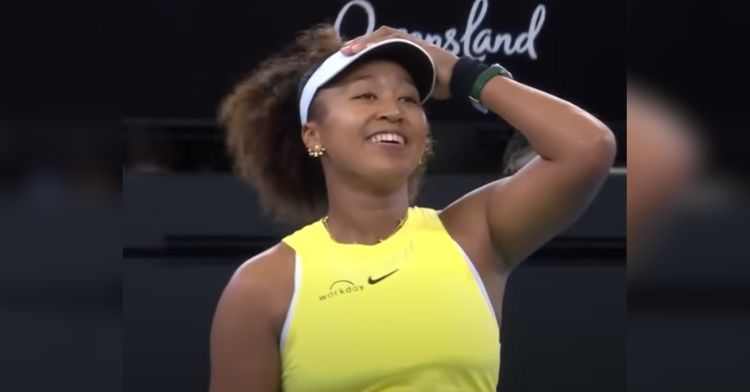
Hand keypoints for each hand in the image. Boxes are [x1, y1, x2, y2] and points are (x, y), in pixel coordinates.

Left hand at [341, 26, 457, 99]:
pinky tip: (363, 49)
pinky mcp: (413, 41)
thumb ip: (402, 88)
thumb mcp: (415, 86)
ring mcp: (410, 41)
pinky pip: (391, 38)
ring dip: (364, 42)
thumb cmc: (439, 84)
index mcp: (404, 53)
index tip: (349, 60)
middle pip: (377, 38)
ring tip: (348, 50)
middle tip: (342, 53)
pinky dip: (375, 42)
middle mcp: (406, 44)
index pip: (380, 48)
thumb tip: (391, 102)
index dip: (364, 51)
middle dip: (359, 44)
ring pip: (381, 35)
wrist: (457, 80)